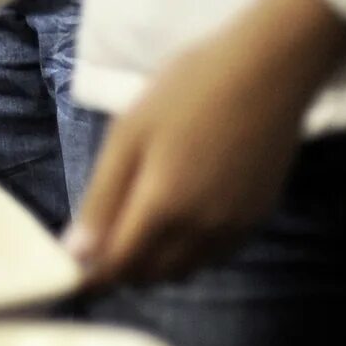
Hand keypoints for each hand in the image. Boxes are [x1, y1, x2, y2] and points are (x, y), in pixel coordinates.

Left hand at [64, 0, 345, 282]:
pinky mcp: (257, 218)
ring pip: (184, 270)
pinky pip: (214, 256)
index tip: (75, 269)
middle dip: (121, 268)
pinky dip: (190, 252)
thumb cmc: (189, 90)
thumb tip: (77, 252)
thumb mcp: (129, 134)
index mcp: (164, 207)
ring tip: (141, 226)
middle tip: (105, 240)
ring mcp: (234, 228)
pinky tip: (182, 218)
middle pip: (151, 276)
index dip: (93, 274)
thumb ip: (102, 198)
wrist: (269, 70)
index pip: (119, 267)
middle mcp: (202, 231)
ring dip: (156, 263)